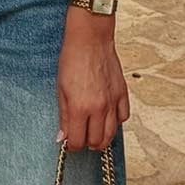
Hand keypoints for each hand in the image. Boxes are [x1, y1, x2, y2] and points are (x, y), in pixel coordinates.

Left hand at [56, 10, 130, 149]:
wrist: (91, 39)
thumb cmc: (72, 59)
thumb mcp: (61, 89)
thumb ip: (63, 116)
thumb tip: (63, 137)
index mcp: (80, 107)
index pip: (78, 141)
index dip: (72, 145)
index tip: (69, 142)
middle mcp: (99, 108)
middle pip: (97, 141)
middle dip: (87, 143)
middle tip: (80, 137)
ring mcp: (113, 101)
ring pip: (112, 134)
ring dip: (102, 137)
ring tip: (93, 132)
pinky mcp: (122, 93)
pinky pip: (123, 117)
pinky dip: (115, 122)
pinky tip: (107, 117)